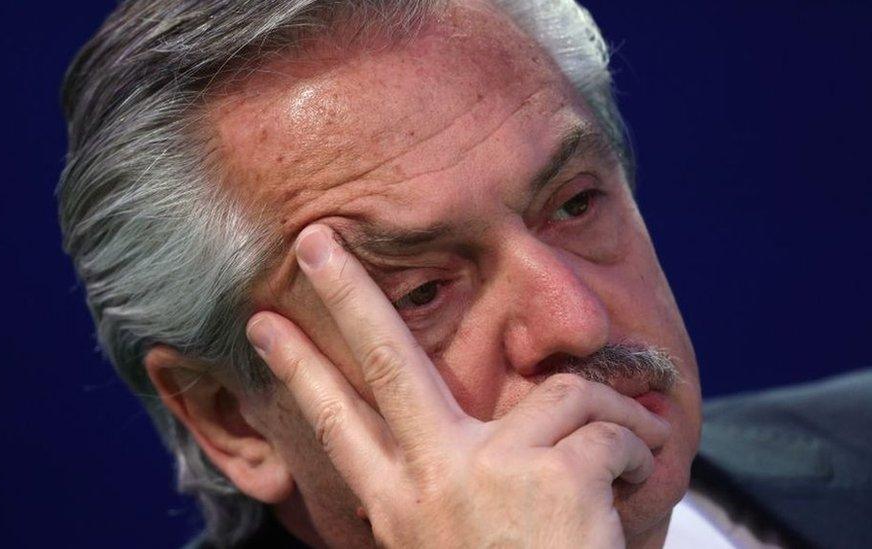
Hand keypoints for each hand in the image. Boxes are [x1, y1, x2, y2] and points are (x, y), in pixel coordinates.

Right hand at [246, 224, 669, 547]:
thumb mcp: (454, 539)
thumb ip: (448, 482)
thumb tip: (478, 423)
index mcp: (400, 505)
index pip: (337, 424)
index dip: (298, 369)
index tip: (264, 323)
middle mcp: (431, 481)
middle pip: (383, 360)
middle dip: (346, 292)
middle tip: (315, 239)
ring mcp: (487, 472)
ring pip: (560, 392)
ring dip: (608, 421)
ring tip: (617, 469)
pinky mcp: (551, 473)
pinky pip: (611, 424)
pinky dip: (638, 449)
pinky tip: (629, 491)